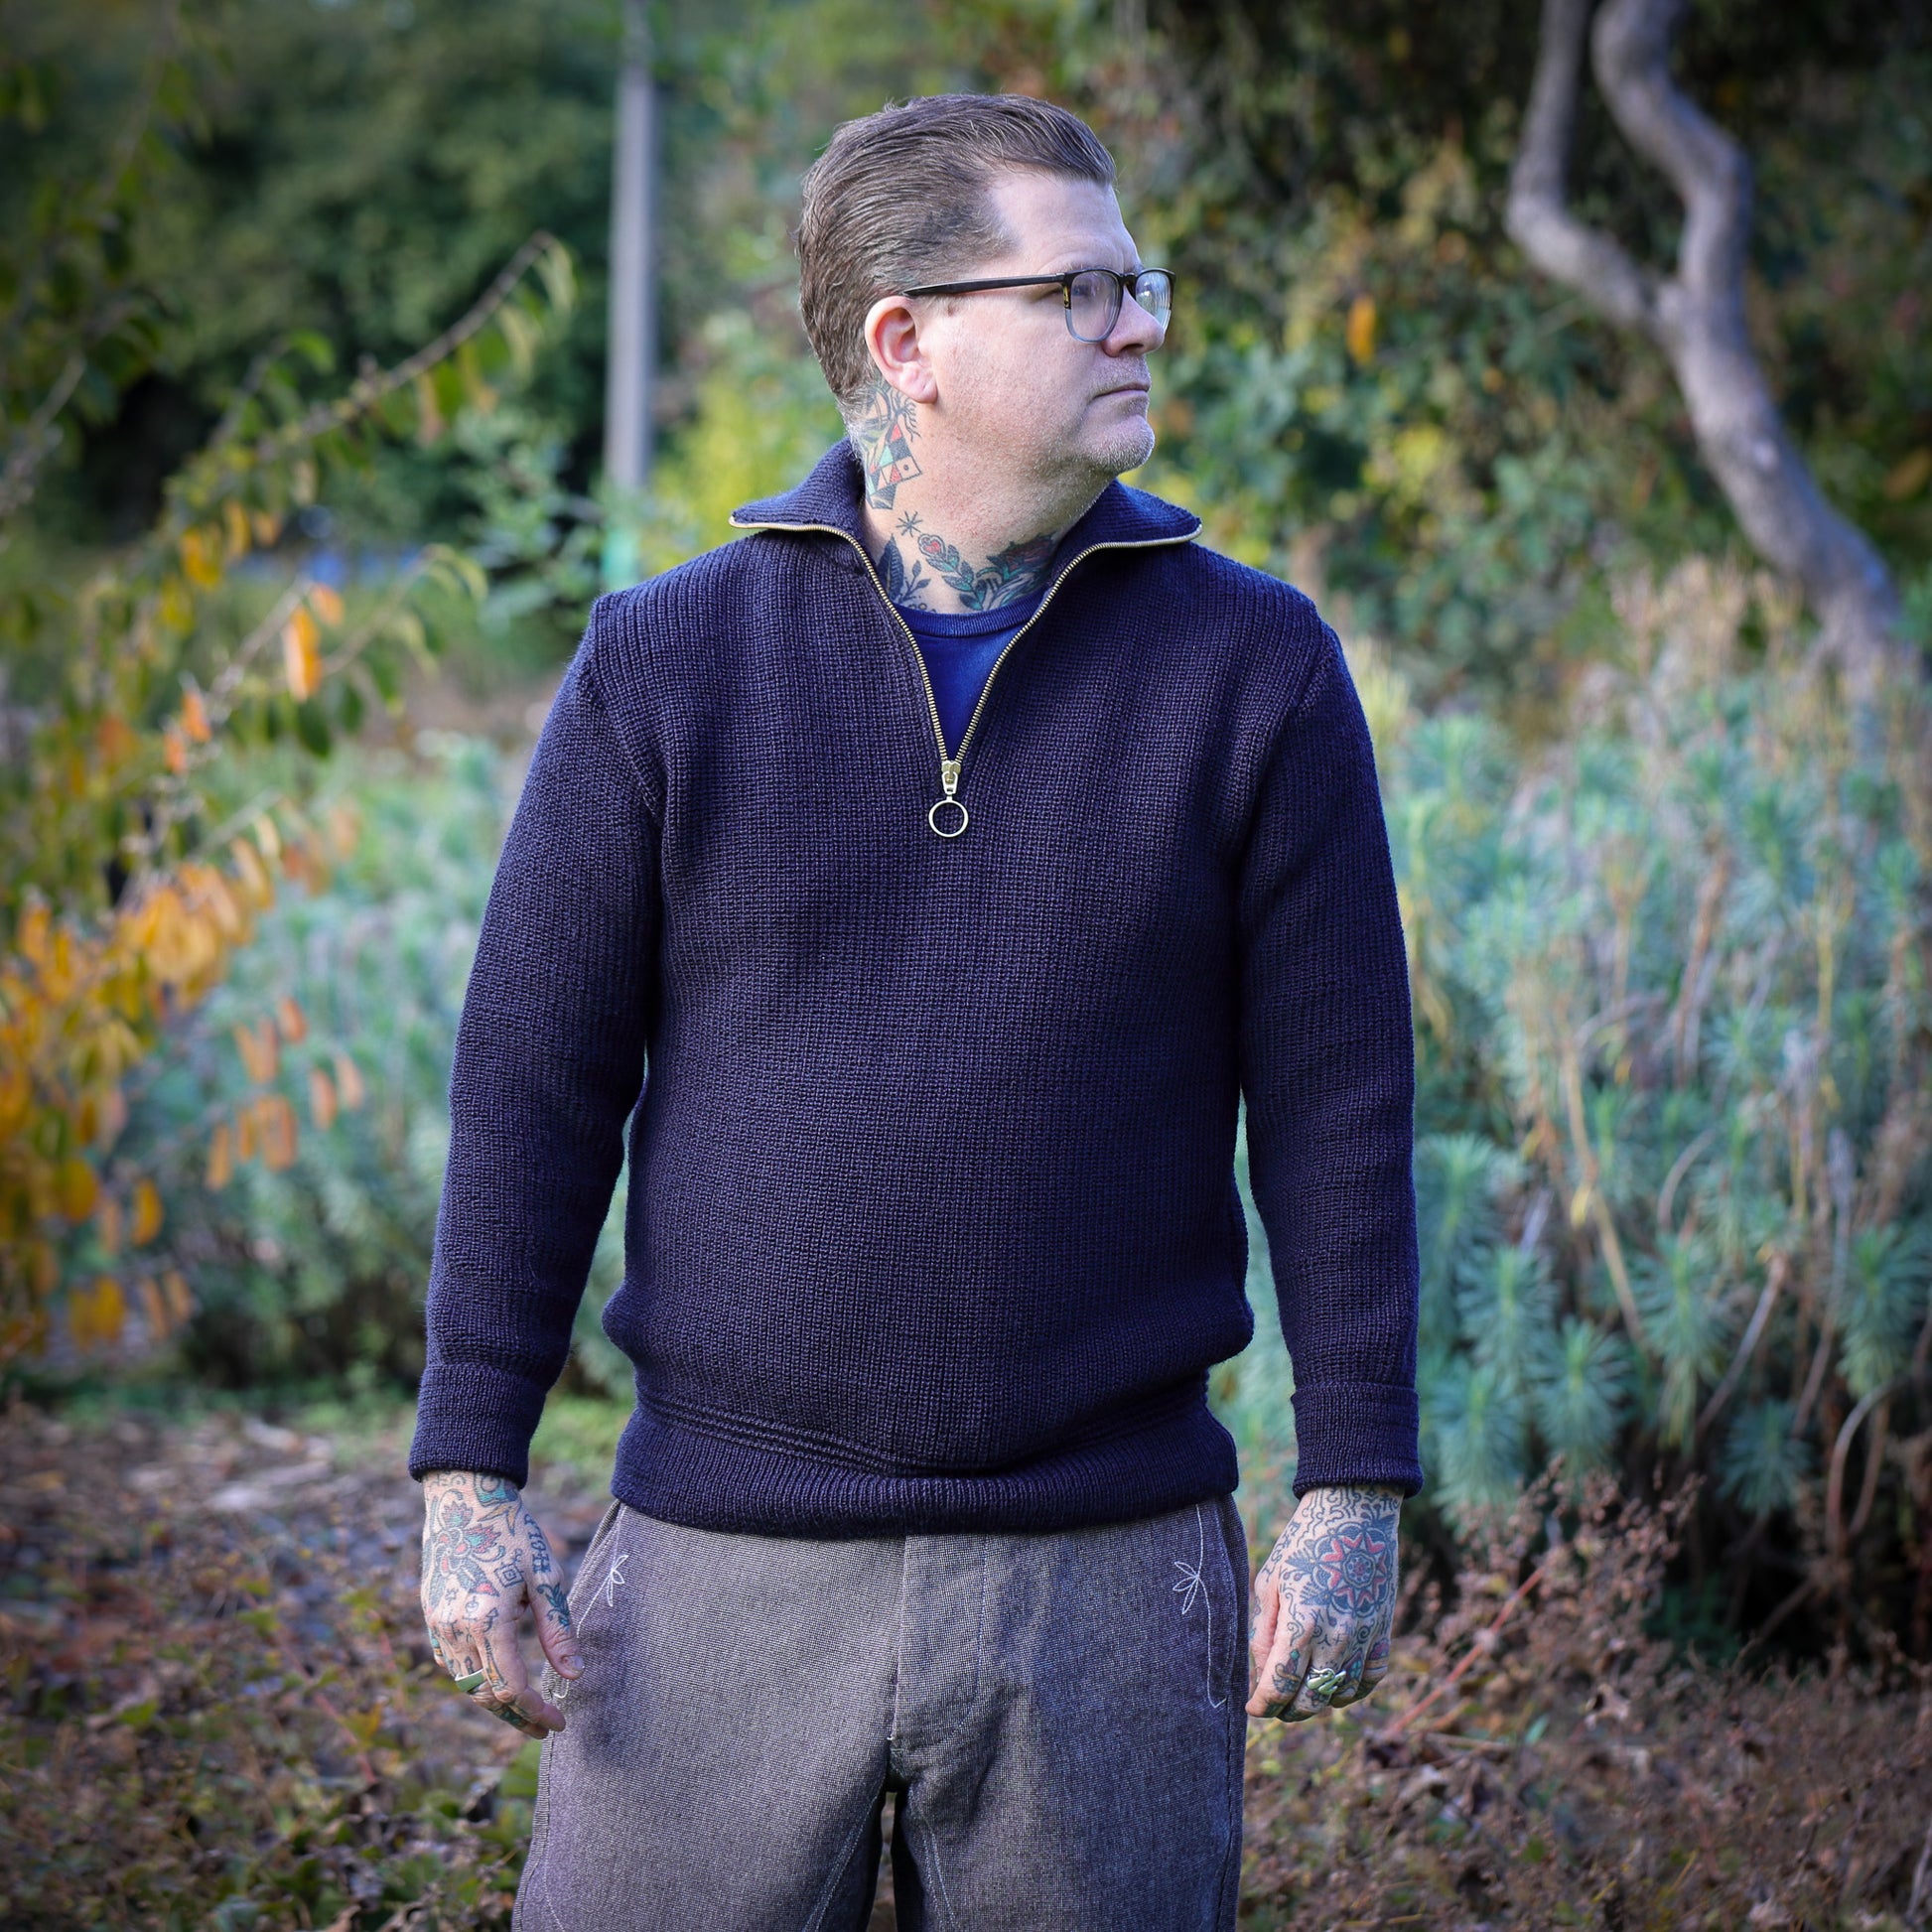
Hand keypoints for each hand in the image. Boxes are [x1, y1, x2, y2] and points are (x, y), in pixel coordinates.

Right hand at [420, 1470, 581, 1737]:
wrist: (466, 1500)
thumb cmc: (513, 1535)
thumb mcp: (545, 1578)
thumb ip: (558, 1630)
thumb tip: (574, 1677)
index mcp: (487, 1621)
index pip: (512, 1688)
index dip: (536, 1712)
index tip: (559, 1722)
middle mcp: (456, 1629)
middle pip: (485, 1695)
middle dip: (516, 1717)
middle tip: (545, 1726)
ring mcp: (437, 1624)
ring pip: (465, 1684)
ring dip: (494, 1701)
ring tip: (525, 1707)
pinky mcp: (431, 1616)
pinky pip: (450, 1663)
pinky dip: (474, 1678)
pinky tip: (496, 1677)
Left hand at [1247, 1481, 1401, 1722]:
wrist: (1354, 1514)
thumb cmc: (1303, 1542)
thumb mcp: (1271, 1580)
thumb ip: (1265, 1631)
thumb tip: (1263, 1671)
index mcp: (1301, 1624)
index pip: (1280, 1686)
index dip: (1263, 1704)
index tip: (1253, 1708)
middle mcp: (1336, 1639)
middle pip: (1311, 1701)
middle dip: (1287, 1710)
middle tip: (1274, 1705)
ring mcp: (1363, 1638)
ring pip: (1341, 1695)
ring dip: (1319, 1700)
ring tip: (1302, 1689)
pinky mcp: (1382, 1631)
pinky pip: (1371, 1678)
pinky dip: (1353, 1688)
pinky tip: (1336, 1681)